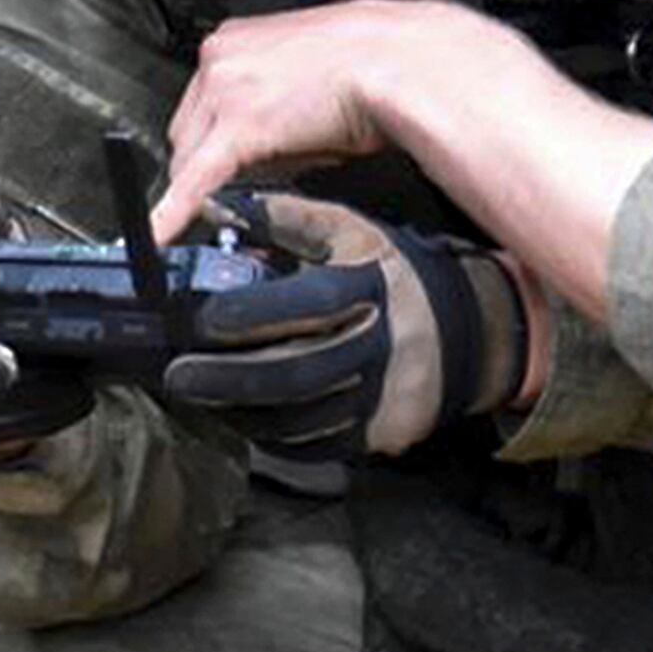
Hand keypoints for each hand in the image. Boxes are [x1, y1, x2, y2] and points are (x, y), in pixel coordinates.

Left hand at [154, 0, 525, 238]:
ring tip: (272, 175)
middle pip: (186, 131)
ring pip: (189, 158)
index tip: (221, 156)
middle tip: (251, 175)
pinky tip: (156, 236)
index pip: (198, 103)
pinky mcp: (238, 129)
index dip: (211, 137)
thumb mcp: (306, 68)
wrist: (401, 60)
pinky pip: (193, 183)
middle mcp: (219, 59)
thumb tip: (267, 134)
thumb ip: (271, 94)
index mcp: (233, 39)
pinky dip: (172, 213)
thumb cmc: (373, 61)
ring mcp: (223, 92)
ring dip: (214, 181)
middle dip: (209, 160)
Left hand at [160, 190, 527, 461]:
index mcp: (370, 289)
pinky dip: (271, 435)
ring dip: (239, 411)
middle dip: (225, 379)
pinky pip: (315, 445)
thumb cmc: (396, 275)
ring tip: (200, 396)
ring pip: (298, 418)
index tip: (201, 322)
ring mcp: (383, 399)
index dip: (247, 316)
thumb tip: (215, 206)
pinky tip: (241, 417)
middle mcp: (379, 347)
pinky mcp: (381, 435)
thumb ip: (284, 218)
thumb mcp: (350, 233)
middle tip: (177, 376)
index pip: (305, 307)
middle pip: (292, 374)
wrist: (475, 332)